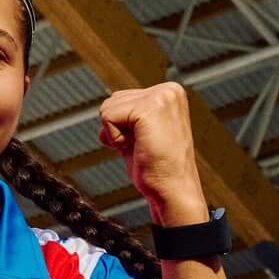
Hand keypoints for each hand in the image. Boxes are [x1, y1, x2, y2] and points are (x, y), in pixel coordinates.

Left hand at [98, 82, 205, 224]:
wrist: (172, 189)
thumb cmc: (155, 166)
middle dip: (117, 129)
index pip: (118, 100)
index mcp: (169, 92)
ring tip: (142, 146)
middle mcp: (168, 89)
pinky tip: (138, 147)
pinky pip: (108, 117)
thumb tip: (108, 102)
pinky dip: (115, 138)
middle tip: (143, 145)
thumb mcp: (141, 132)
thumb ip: (129, 114)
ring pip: (107, 108)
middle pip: (110, 102)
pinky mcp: (150, 108)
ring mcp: (161, 97)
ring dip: (116, 134)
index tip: (144, 141)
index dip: (121, 127)